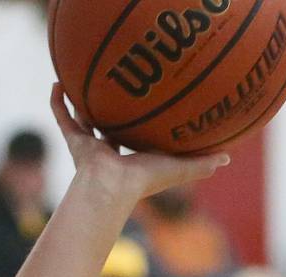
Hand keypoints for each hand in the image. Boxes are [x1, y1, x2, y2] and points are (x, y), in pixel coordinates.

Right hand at [49, 84, 228, 206]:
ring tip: (81, 82)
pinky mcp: (73, 140)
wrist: (112, 186)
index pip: (136, 142)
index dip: (141, 130)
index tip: (146, 114)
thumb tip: (228, 158)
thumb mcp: (180, 168)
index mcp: (131, 158)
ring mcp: (88, 146)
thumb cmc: (146, 180)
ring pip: (83, 122)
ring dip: (81, 104)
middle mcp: (108, 151)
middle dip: (111, 115)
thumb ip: (202, 164)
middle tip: (115, 93)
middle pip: (109, 130)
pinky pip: (62, 117)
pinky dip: (57, 102)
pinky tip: (57, 82)